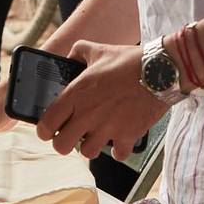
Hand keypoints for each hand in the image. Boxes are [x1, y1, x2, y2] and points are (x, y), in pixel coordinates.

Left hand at [37, 41, 164, 161]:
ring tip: (95, 134)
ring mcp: (107, 128)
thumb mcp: (97, 49)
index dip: (44, 129)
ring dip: (90, 146)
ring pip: (87, 153)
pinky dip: (118, 149)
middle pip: (61, 146)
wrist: (159, 72)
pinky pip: (117, 154)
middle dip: (63, 142)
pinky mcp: (127, 136)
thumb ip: (78, 52)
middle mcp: (88, 115)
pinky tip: (119, 138)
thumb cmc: (127, 60)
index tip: (48, 128)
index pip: (46, 123)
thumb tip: (70, 57)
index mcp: (76, 94)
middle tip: (70, 135)